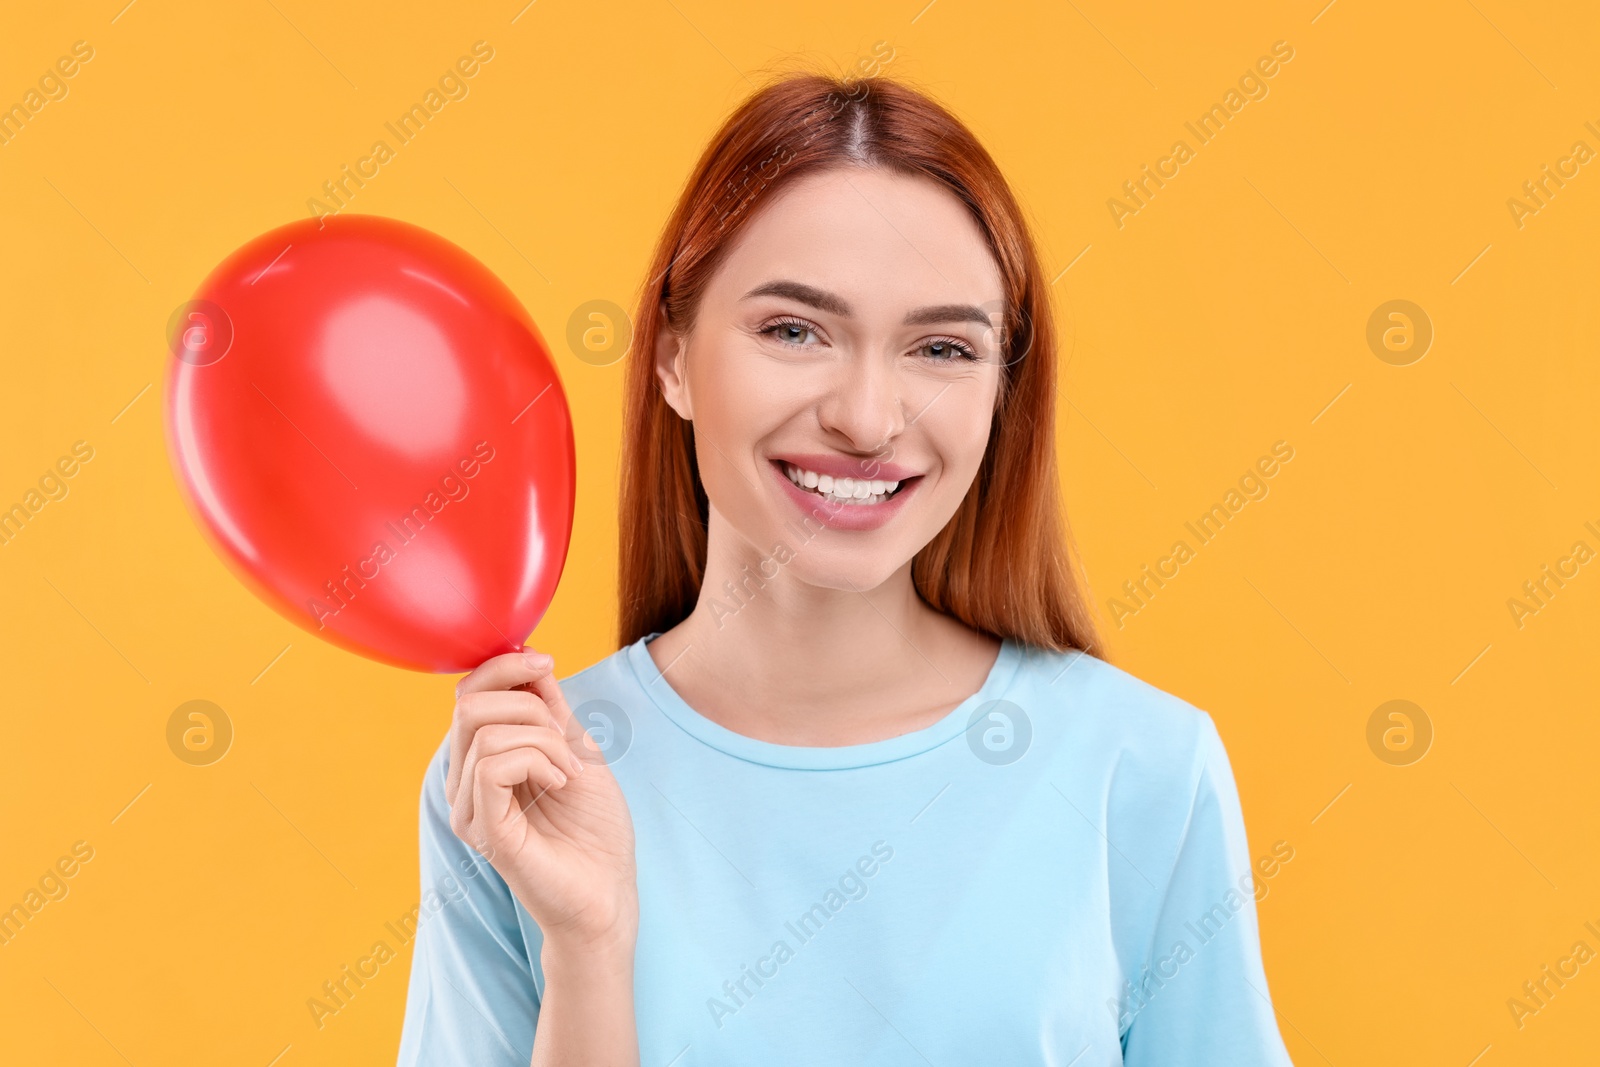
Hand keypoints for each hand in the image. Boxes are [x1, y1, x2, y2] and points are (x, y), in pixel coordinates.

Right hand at [446, 649, 637, 951]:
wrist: (609, 892)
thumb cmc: (595, 829)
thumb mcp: (576, 749)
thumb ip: (549, 709)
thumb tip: (531, 657)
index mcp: (481, 763)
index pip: (468, 694)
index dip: (503, 666)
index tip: (547, 663)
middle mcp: (463, 786)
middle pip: (467, 705)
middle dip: (529, 704)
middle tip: (567, 741)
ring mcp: (469, 810)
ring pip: (484, 732)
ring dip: (543, 739)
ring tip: (570, 771)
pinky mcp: (484, 830)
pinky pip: (491, 765)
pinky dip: (537, 760)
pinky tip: (561, 782)